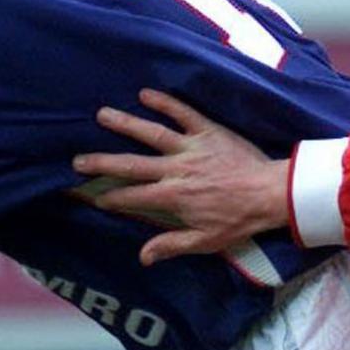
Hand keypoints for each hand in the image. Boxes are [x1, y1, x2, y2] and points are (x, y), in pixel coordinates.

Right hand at [75, 89, 290, 265]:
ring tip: (102, 114)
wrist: (272, 194)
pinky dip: (166, 102)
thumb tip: (142, 257)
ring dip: (125, 124)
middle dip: (102, 163)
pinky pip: (184, 113)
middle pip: (132, 165)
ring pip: (152, 134)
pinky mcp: (208, 132)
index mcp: (174, 197)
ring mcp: (192, 148)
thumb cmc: (240, 220)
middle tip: (77, 160)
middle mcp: (177, 170)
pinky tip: (145, 93)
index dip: (110, 198)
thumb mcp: (206, 241)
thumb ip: (172, 245)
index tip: (91, 196)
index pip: (133, 197)